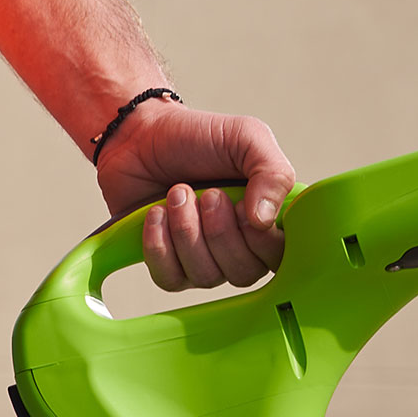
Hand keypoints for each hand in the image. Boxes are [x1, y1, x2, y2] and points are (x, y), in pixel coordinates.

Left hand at [96, 102, 293, 289]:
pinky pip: (170, 280)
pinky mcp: (167, 266)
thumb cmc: (195, 137)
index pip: (279, 256)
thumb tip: (265, 221)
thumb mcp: (246, 137)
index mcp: (266, 217)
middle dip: (220, 231)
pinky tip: (156, 215)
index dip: (261, 239)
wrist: (138, 137)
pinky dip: (160, 246)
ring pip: (206, 277)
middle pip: (244, 274)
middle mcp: (239, 245)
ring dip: (187, 230)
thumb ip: (273, 172)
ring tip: (177, 194)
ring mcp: (202, 260)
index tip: (241, 205)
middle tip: (207, 193)